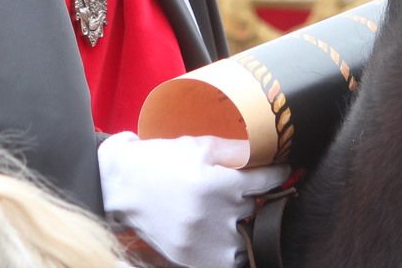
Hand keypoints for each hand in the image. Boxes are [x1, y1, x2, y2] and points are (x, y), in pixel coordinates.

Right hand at [98, 132, 289, 267]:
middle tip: (243, 190)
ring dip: (244, 225)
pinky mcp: (192, 259)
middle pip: (255, 208)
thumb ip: (233, 148)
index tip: (282, 171)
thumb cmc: (158, 161)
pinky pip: (228, 260)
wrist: (119, 187)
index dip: (277, 174)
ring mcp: (203, 241)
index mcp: (216, 184)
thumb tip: (263, 149)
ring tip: (231, 213)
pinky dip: (230, 248)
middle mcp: (213, 216)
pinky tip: (221, 233)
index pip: (266, 181)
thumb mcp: (196, 145)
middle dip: (253, 197)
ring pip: (246, 237)